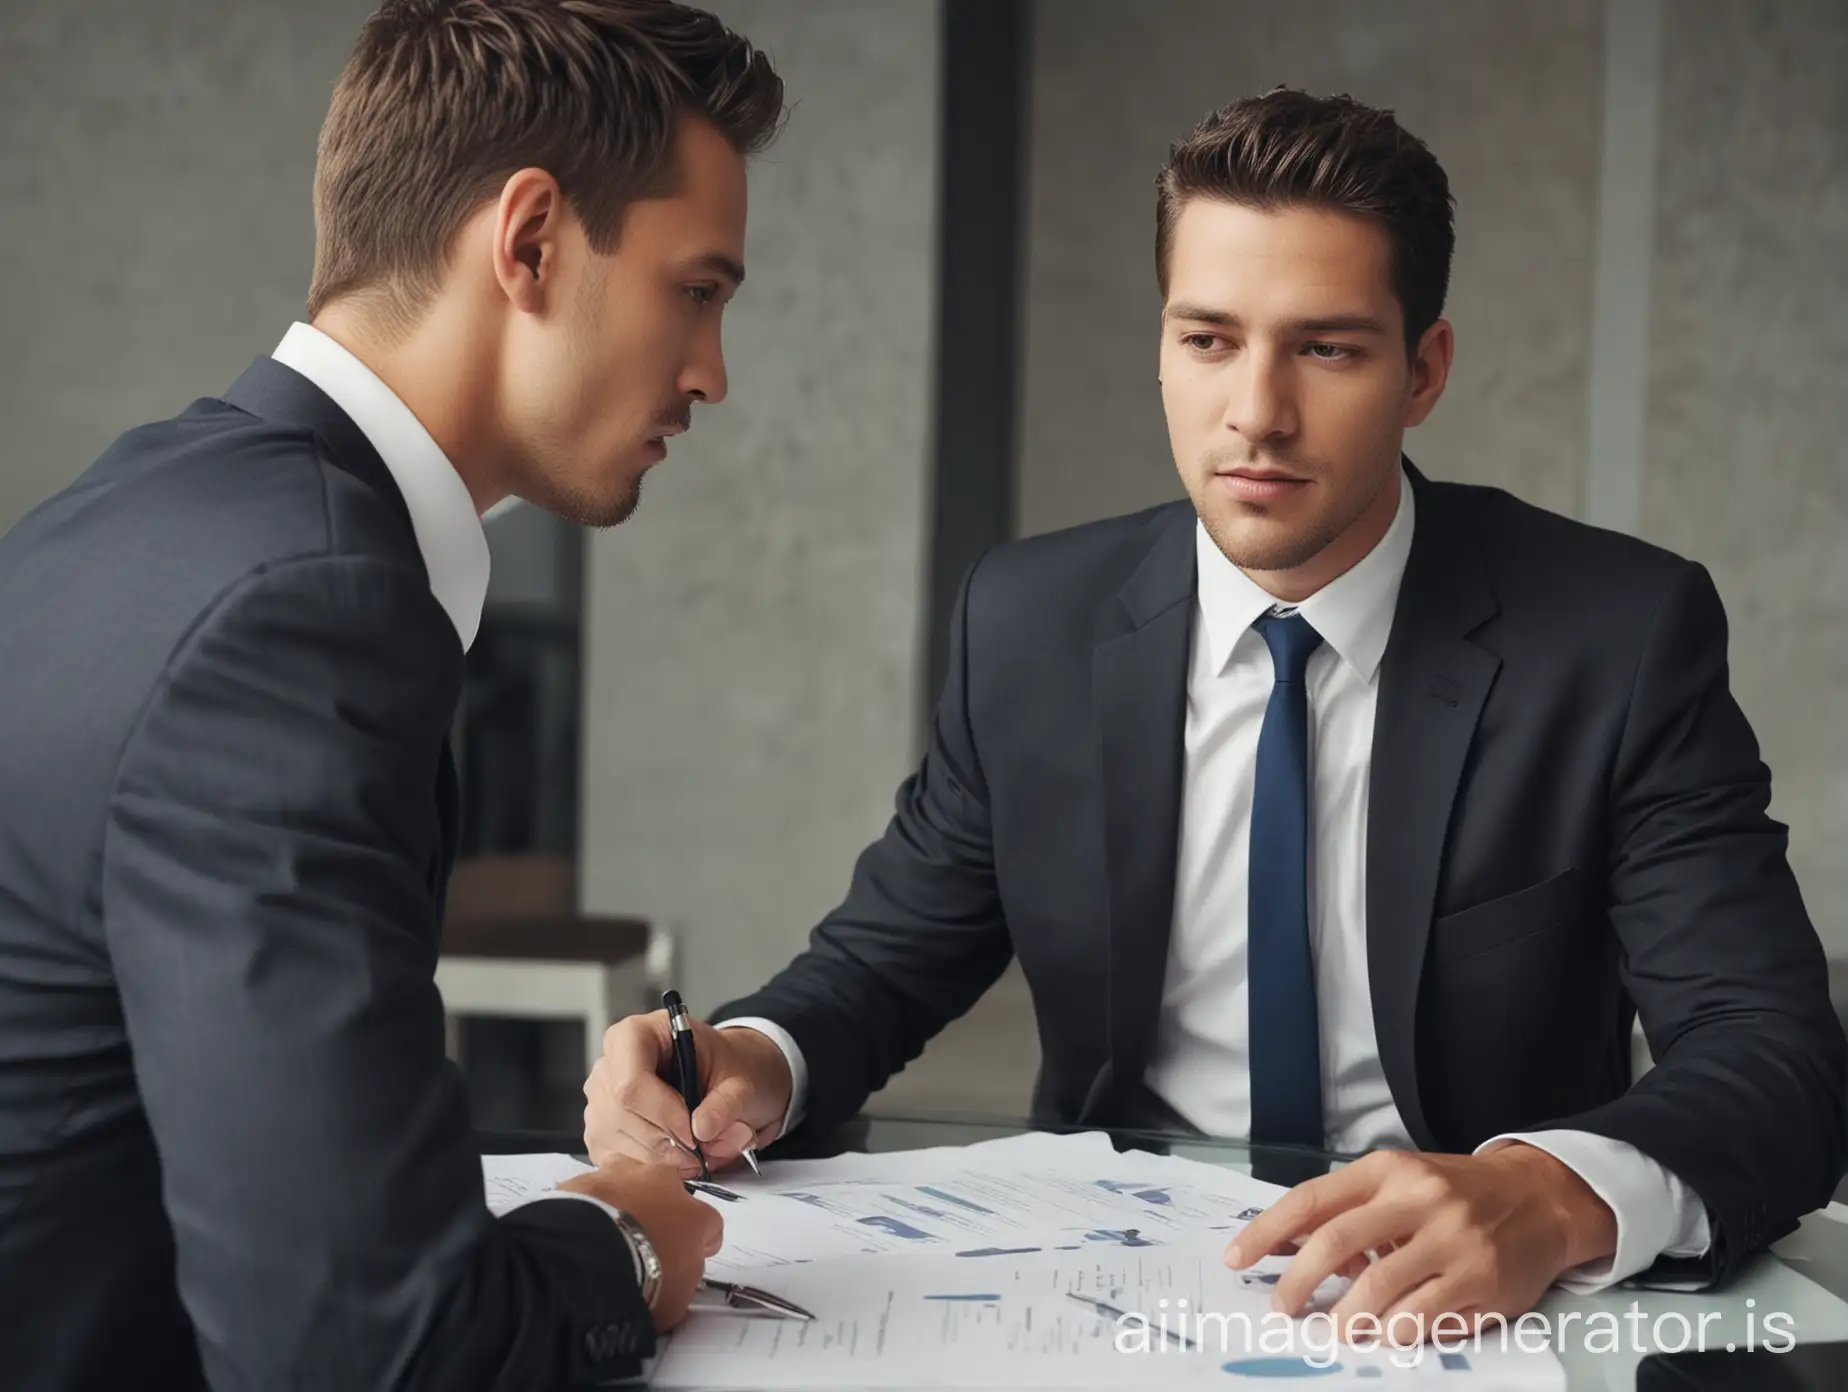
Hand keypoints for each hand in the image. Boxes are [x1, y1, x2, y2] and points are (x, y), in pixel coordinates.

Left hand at [560, 1157, 723, 1329]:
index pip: (710, 1225)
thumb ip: (683, 1281)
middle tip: (643, 1242)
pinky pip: (593, 1188)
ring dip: (625, 1199)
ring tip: (608, 1230)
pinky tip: (579, 1228)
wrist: (587, 1258)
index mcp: (696, 1215)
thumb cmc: (641, 1279)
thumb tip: (675, 1283)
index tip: (684, 1259)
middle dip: (661, 1213)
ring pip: (631, 1180)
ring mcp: (626, 1174)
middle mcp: (666, 1183)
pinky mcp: (589, 1176)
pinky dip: (589, 1204)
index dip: (699, 1244)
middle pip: (671, 1194)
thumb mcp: (677, 1301)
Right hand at [584, 1010, 792, 1175]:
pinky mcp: (600, 1129)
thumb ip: (728, 1104)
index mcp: (638, 1034)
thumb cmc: (726, 1071)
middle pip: (621, 1115)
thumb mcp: (741, 1082)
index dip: (663, 1113)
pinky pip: (616, 1157)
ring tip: (698, 1152)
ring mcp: (600, 1098)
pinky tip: (677, 1156)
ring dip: (662, 1157)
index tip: (694, 1133)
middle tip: (704, 1150)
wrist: (724, 1079)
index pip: (630, 1082)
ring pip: (618, 1140)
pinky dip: (651, 1165)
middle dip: (666, 1141)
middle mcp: (609, 1063)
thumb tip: (703, 1129)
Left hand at [1225, 1145, 1617, 1340]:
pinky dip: (1391, 1332)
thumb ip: (1354, 1213)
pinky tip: (1382, 1334)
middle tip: (1283, 1309)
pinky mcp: (1480, 1280)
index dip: (1267, 1231)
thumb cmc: (1455, 1194)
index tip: (1237, 1258)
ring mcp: (1452, 1240)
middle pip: (1335, 1243)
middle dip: (1298, 1283)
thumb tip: (1298, 1255)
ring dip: (1344, 1319)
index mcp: (1387, 1170)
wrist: (1540, 1198)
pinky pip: (1420, 1317)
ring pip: (1376, 1289)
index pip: (1311, 1200)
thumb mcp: (1402, 1184)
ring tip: (1333, 1331)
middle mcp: (1418, 1198)